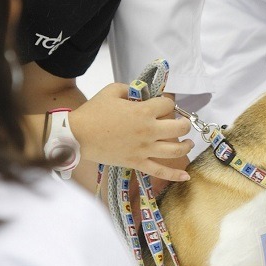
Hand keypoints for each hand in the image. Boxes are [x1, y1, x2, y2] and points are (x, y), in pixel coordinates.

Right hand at [70, 85, 192, 182]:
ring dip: (186, 145)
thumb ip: (131, 89)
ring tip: (188, 142)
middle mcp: (149, 131)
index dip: (168, 101)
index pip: (168, 105)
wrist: (77, 135)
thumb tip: (141, 92)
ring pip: (175, 150)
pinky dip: (174, 175)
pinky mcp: (137, 163)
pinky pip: (159, 171)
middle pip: (179, 128)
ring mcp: (144, 150)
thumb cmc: (94, 111)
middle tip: (181, 121)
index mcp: (144, 112)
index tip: (163, 102)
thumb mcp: (113, 90)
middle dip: (184, 123)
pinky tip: (186, 176)